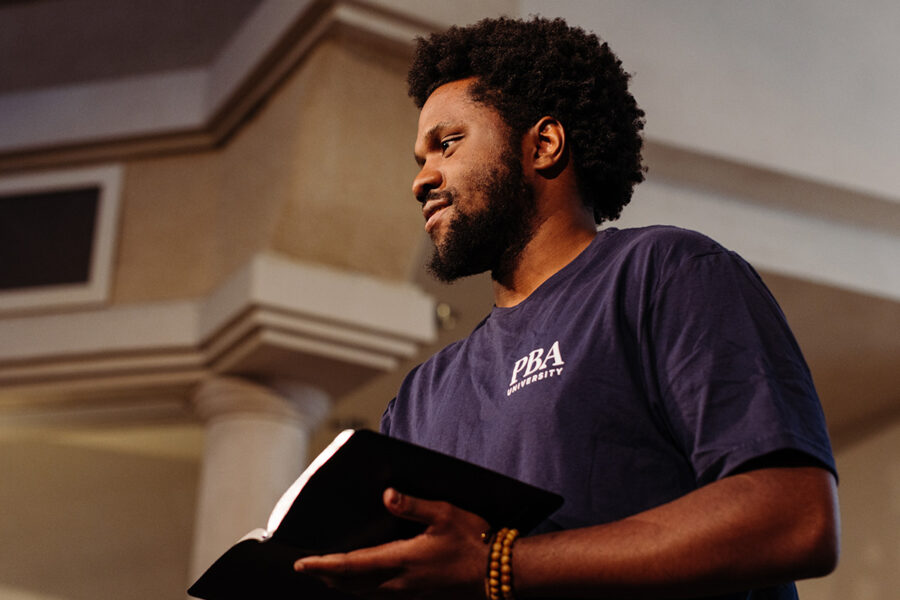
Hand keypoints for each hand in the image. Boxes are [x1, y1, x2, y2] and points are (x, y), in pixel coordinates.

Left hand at [294, 488, 490, 598]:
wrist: (498, 573)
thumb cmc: (473, 540)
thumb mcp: (444, 514)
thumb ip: (413, 506)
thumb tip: (386, 495)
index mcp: (401, 560)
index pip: (351, 565)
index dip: (323, 564)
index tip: (301, 563)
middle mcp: (400, 582)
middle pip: (352, 584)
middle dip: (328, 577)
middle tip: (309, 569)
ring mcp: (410, 592)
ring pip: (366, 593)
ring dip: (345, 585)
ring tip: (331, 576)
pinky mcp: (420, 595)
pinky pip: (383, 596)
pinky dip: (365, 590)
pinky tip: (368, 583)